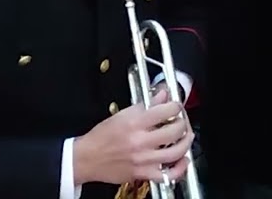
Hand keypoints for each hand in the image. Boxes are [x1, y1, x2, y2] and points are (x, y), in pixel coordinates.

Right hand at [72, 90, 193, 184]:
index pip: (166, 110)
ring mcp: (143, 159)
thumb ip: (146, 105)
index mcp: (134, 122)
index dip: (176, 106)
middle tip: (180, 120)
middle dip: (182, 122)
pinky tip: (182, 161)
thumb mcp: (122, 114)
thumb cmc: (100, 137)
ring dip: (186, 142)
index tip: (175, 106)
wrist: (86, 158)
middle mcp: (140, 141)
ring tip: (185, 137)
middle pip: (175, 130)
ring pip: (176, 151)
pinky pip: (168, 175)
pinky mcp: (143, 173)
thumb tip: (162, 95)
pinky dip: (179, 168)